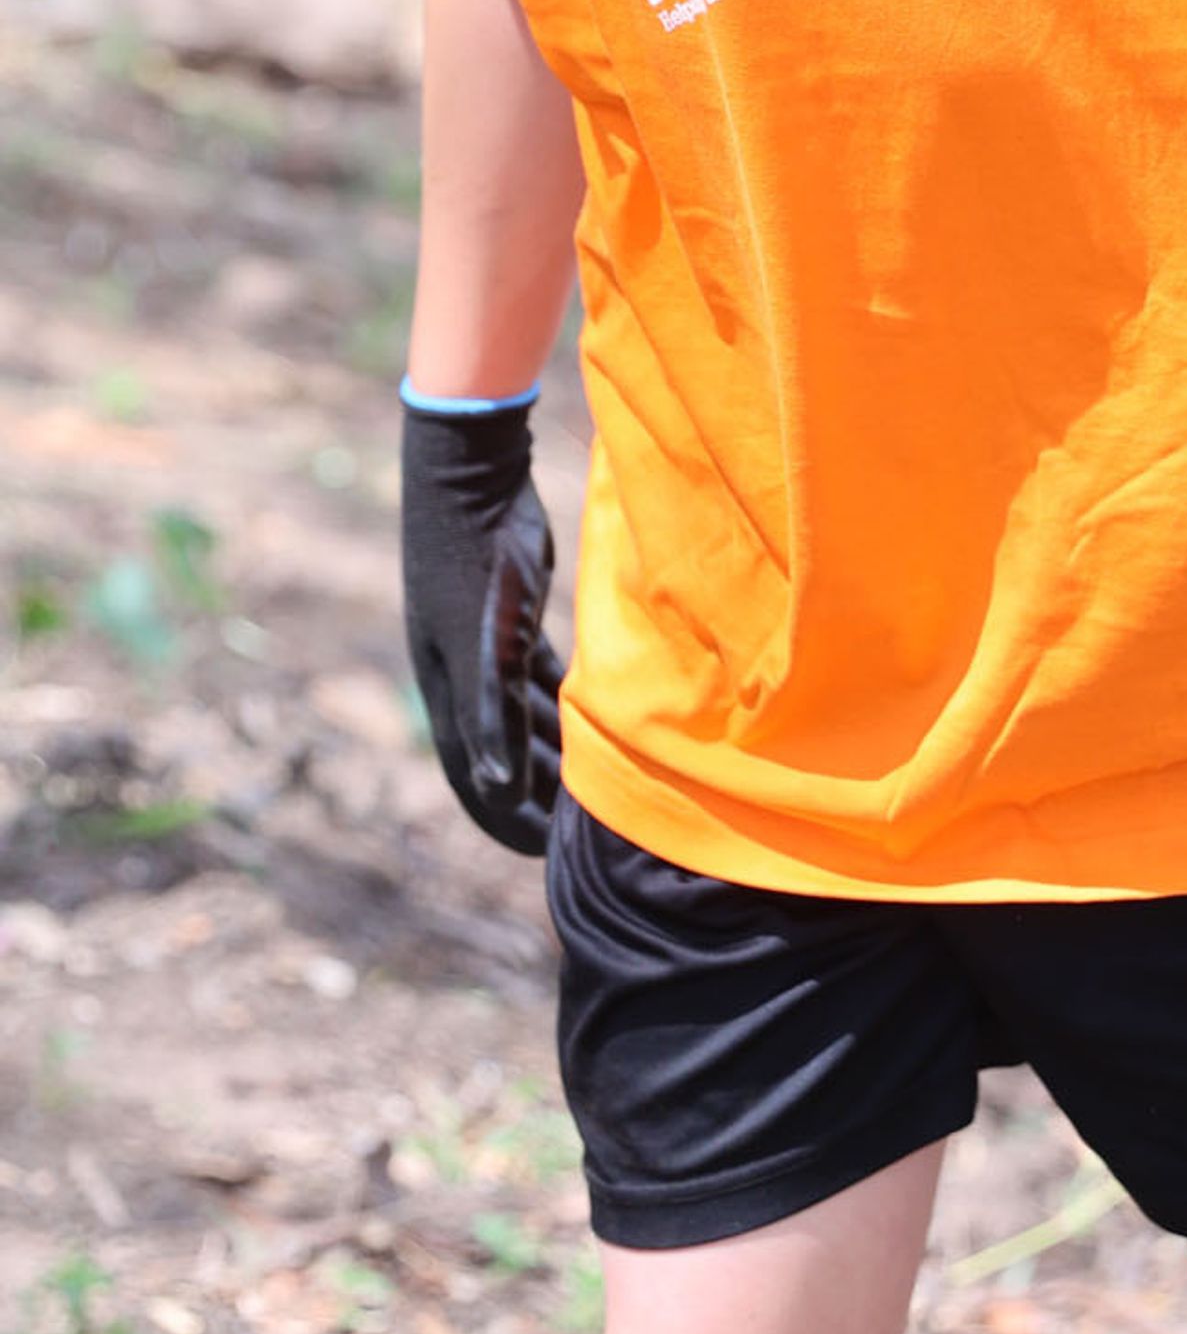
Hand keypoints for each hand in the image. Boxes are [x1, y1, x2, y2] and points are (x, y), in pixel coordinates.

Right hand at [399, 393, 563, 854]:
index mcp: (448, 694)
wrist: (470, 478)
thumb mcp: (488, 642)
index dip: (509, 821)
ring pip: (518, 717)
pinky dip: (555, 703)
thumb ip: (492, 715)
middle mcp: (460, 676)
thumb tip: (502, 791)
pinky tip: (590, 712)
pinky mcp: (508, 614)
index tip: (548, 855)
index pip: (476, 780)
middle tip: (581, 829)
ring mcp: (483, 644)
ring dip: (549, 752)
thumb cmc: (479, 559)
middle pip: (499, 755)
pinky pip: (531, 676)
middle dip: (535, 796)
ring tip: (590, 782)